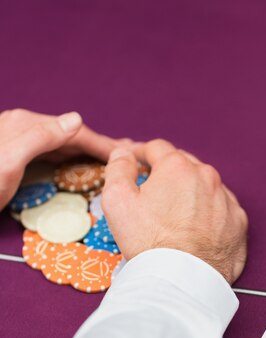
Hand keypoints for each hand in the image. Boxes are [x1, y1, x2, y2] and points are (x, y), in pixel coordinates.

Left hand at [0, 109, 133, 209]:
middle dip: (102, 147)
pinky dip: (73, 159)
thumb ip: (40, 137)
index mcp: (28, 125)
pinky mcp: (17, 156)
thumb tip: (76, 119)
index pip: (76, 131)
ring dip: (90, 153)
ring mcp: (21, 141)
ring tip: (113, 163)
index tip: (131, 156)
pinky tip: (81, 166)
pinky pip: (54, 154)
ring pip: (65, 144)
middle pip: (73, 136)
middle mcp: (26, 128)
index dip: (105, 144)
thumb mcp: (10, 161)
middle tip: (131, 159)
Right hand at [102, 139, 247, 283]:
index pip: (157, 149)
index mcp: (177, 168)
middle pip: (183, 166)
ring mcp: (227, 200)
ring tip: (176, 213)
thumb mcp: (118, 202)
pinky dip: (210, 213)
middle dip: (168, 173)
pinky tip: (198, 227)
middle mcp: (207, 177)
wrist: (183, 281)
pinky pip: (222, 209)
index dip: (141, 154)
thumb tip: (124, 153)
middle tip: (154, 189)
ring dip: (191, 192)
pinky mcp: (239, 223)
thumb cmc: (150, 243)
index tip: (136, 162)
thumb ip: (118, 169)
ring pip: (205, 187)